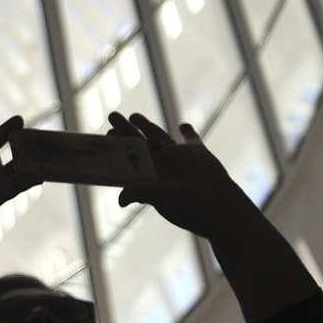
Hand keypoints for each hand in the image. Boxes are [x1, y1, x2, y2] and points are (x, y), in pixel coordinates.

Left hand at [109, 113, 259, 240]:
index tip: (105, 135)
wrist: (217, 206)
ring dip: (146, 126)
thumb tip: (120, 200)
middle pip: (139, 144)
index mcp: (150, 177)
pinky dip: (188, 132)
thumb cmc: (188, 207)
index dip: (118, 148)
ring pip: (159, 137)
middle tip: (112, 116)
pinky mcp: (197, 153)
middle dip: (126, 131)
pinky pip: (191, 140)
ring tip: (133, 116)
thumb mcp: (161, 198)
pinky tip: (183, 125)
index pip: (129, 159)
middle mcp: (162, 167)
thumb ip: (141, 193)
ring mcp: (179, 159)